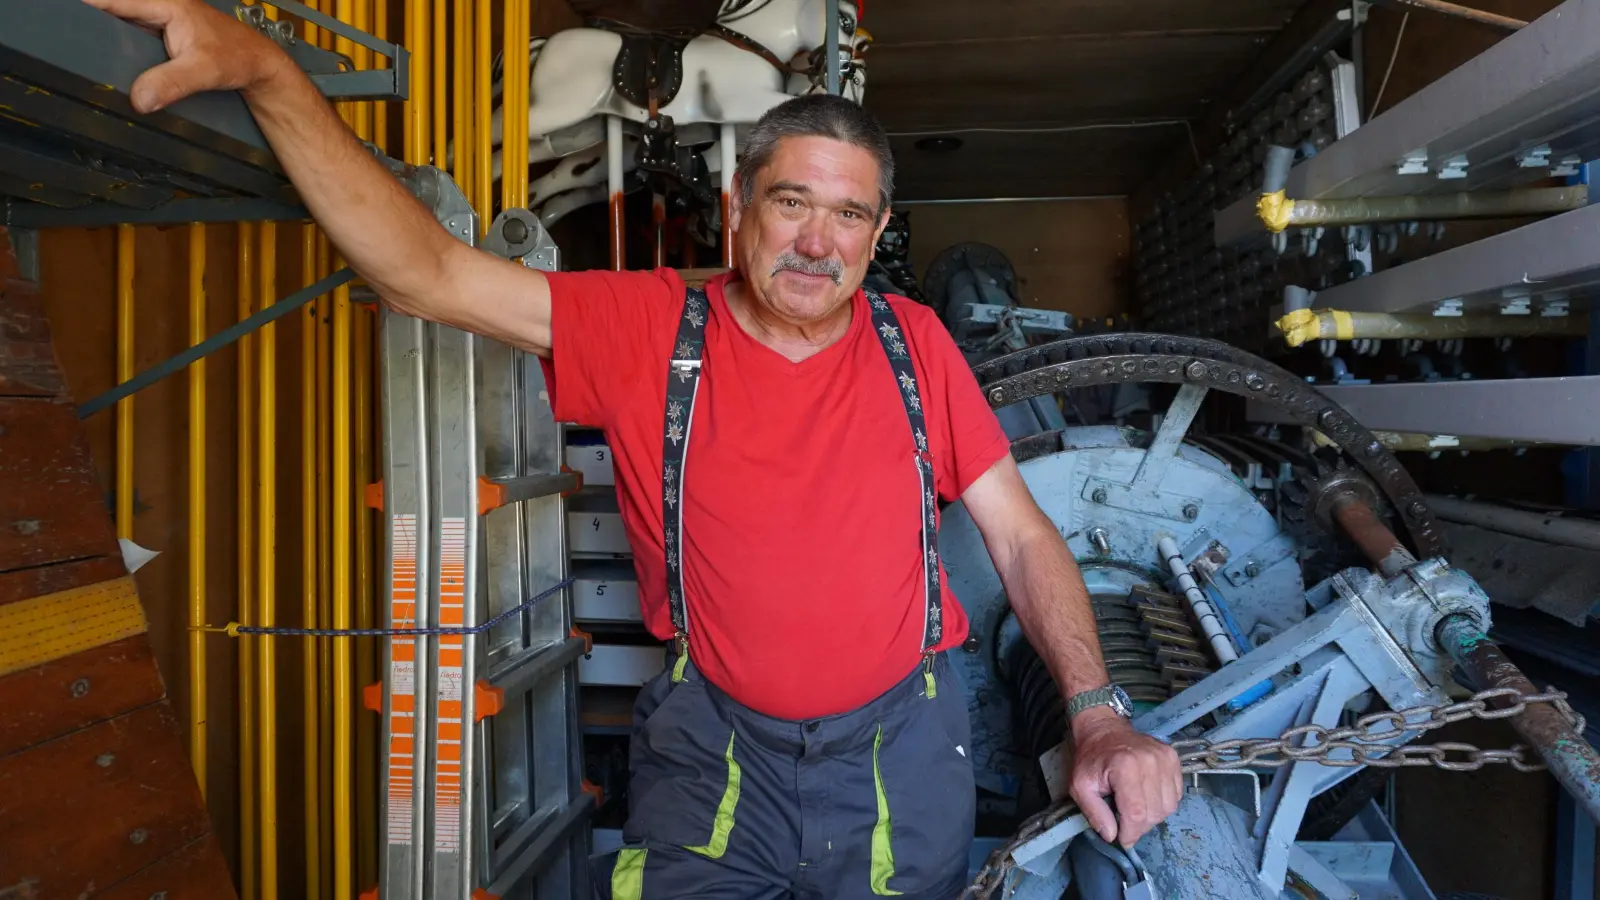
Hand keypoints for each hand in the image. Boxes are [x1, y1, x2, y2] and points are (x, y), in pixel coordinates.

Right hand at [80, 0, 286, 113]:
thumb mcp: (205, 70)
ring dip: (104, 40)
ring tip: (82, 57)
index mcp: (162, 2)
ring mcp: (156, 22)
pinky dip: (119, 52)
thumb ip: (174, 82)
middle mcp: (155, 7)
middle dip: (91, 26)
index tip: (60, 17)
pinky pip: (129, 41)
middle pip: (110, 12)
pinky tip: (109, 66)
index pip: (112, 0)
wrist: (257, 66)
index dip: (86, 7)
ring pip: (118, 28)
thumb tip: (140, 98)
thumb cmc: (238, 57)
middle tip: (67, 45)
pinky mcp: (158, 39)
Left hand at [1067, 708, 1182, 847]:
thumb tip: (1111, 836)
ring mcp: (1165, 758)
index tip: (1122, 838)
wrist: (1103, 728)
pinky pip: (1176, 794)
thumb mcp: (1080, 786)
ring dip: (1152, 816)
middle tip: (1125, 823)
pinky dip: (1163, 803)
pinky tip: (1147, 797)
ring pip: (1168, 806)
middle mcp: (1150, 761)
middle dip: (1139, 826)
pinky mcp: (1173, 758)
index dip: (1130, 832)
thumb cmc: (1091, 757)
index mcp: (1125, 767)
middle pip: (1154, 812)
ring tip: (1135, 808)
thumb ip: (1094, 813)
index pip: (1136, 813)